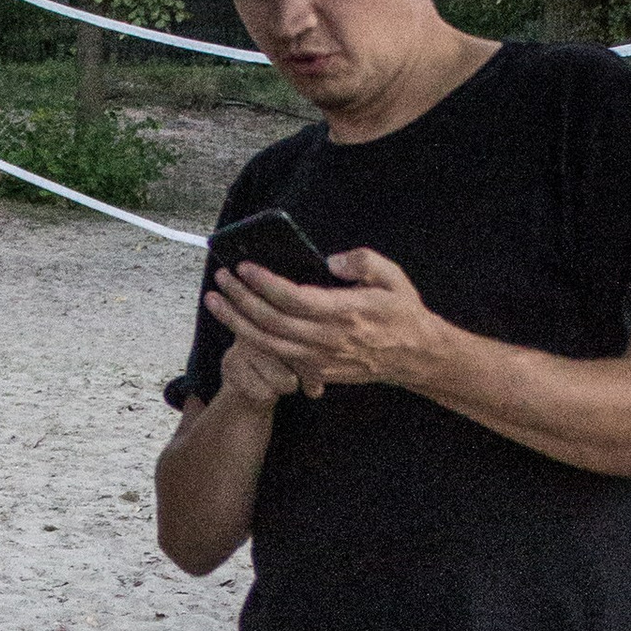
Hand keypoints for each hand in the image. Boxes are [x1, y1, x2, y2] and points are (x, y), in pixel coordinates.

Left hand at [207, 250, 445, 398]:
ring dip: (236, 322)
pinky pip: (277, 357)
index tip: (244, 267)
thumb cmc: (402, 313)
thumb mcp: (393, 278)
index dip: (265, 283)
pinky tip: (236, 325)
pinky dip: (252, 342)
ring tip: (215, 301)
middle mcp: (328, 338)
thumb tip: (330, 260)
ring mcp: (320, 358)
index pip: (294, 298)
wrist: (415, 358)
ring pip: (267, 344)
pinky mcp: (317, 370)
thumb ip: (363, 262)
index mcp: (345, 312)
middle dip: (240, 299)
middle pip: (272, 321)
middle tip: (220, 279)